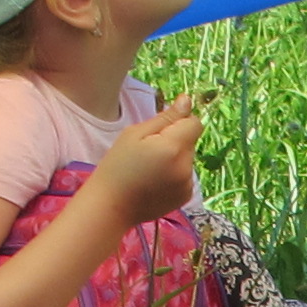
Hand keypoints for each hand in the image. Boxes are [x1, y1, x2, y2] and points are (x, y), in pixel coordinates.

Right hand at [90, 98, 204, 229]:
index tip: (161, 129)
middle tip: (147, 151)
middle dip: (175, 140)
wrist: (111, 205)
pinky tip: (154, 181)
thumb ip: (165, 117)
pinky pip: (185, 175)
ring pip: (187, 158)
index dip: (179, 121)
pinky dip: (174, 174)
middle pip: (190, 141)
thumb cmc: (117, 165)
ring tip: (149, 168)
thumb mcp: (135, 133)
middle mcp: (186, 167)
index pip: (194, 123)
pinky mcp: (185, 196)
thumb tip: (187, 101)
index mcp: (173, 148)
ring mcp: (187, 184)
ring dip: (174, 158)